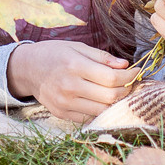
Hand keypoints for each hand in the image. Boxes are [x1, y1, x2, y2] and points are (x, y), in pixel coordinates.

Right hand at [7, 40, 135, 122]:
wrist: (28, 69)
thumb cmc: (54, 54)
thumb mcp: (77, 47)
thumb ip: (101, 57)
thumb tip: (125, 65)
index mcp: (74, 66)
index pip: (111, 78)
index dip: (129, 76)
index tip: (136, 71)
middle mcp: (69, 86)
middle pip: (110, 96)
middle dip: (126, 90)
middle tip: (130, 83)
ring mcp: (65, 103)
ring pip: (102, 110)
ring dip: (116, 102)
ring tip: (120, 92)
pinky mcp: (62, 114)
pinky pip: (90, 118)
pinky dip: (101, 110)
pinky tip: (104, 100)